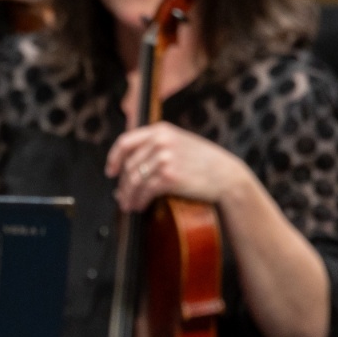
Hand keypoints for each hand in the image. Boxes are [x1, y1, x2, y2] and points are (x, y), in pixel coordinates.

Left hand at [105, 122, 252, 212]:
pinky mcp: (168, 176)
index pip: (125, 142)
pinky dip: (138, 201)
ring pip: (134, 180)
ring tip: (128, 205)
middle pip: (129, 166)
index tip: (110, 172)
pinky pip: (144, 191)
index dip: (114, 158)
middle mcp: (161, 141)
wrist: (226, 175)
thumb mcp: (179, 143)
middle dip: (122, 185)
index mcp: (161, 130)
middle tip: (121, 197)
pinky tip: (139, 206)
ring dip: (128, 196)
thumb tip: (123, 169)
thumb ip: (155, 147)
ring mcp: (164, 158)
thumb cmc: (203, 162)